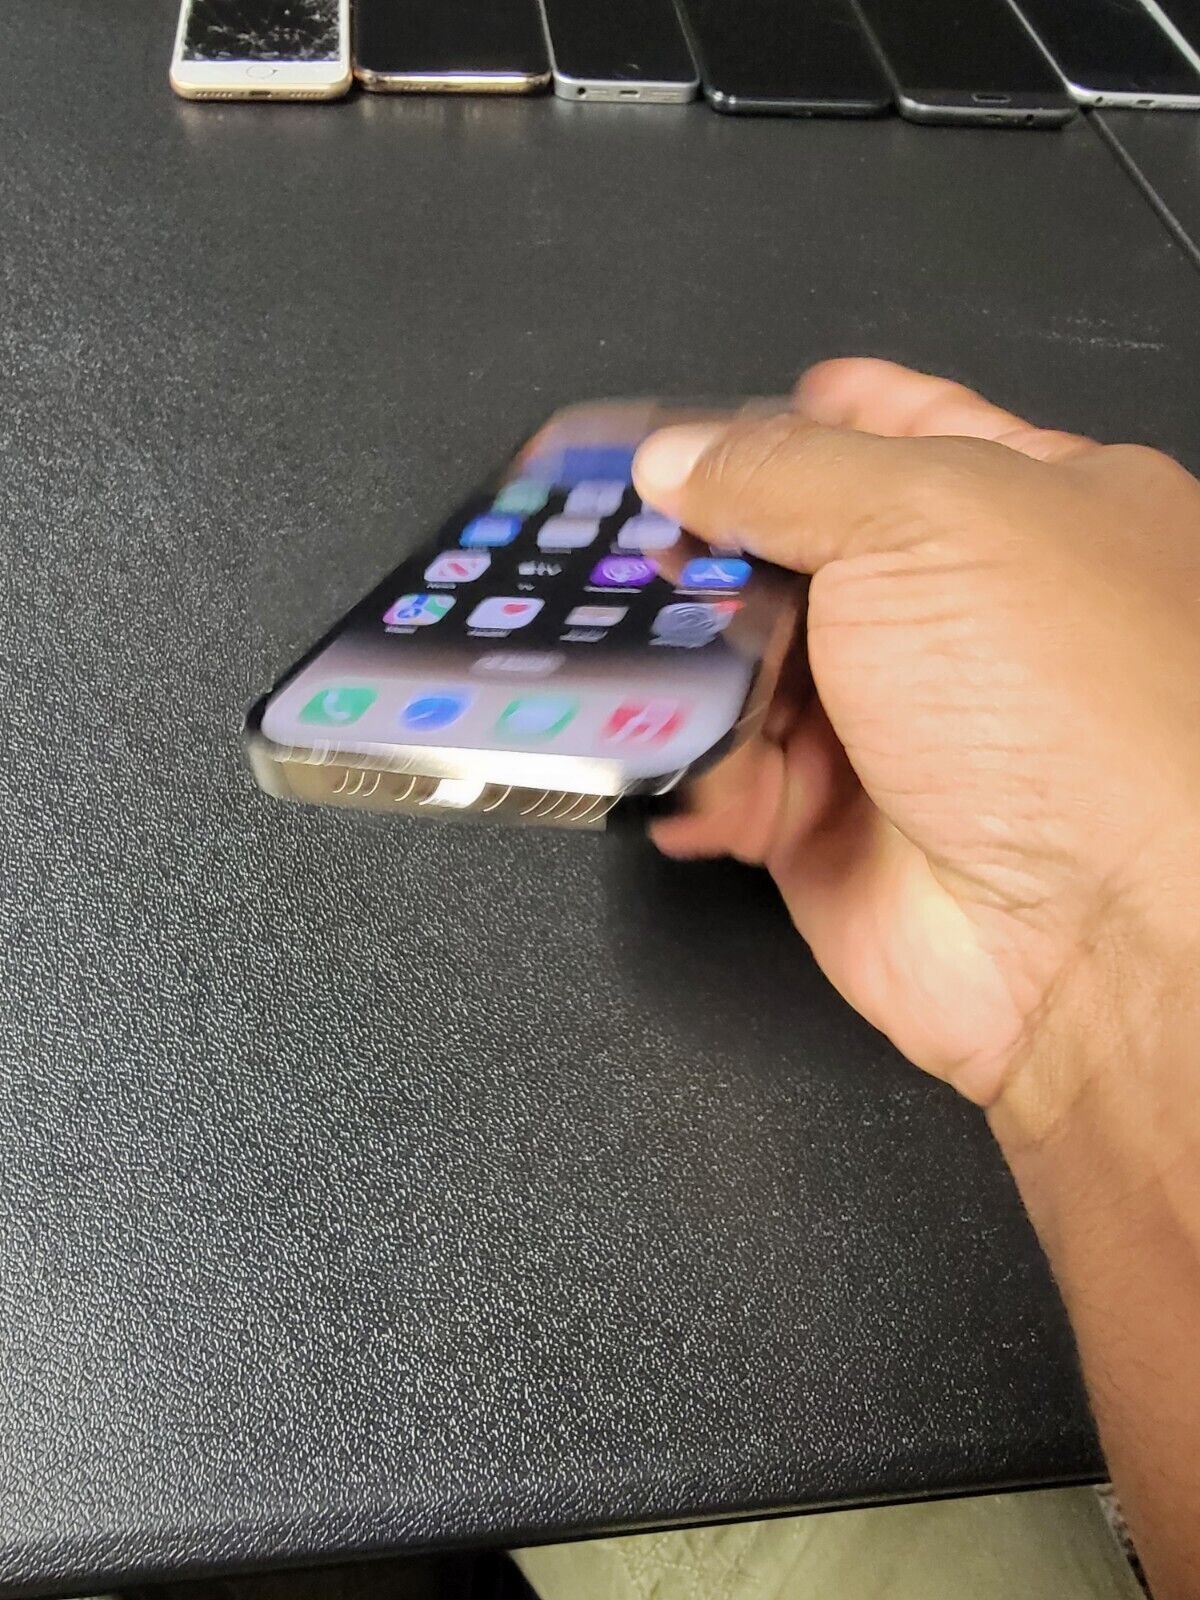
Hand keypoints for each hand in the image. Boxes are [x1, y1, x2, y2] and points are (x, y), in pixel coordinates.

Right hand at [633, 359, 1199, 1118]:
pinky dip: (689, 773)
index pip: (900, 434)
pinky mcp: (831, 830)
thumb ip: (785, 473)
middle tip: (631, 533)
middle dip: (711, 547)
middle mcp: (959, 622)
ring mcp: (894, 729)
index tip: (720, 414)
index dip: (810, 413)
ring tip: (621, 642)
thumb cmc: (1074, 710)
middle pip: (800, 557)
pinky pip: (728, 784)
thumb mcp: (920, 520)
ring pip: (748, 673)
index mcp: (1025, 511)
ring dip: (685, 663)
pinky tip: (665, 755)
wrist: (1091, 934)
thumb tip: (681, 458)